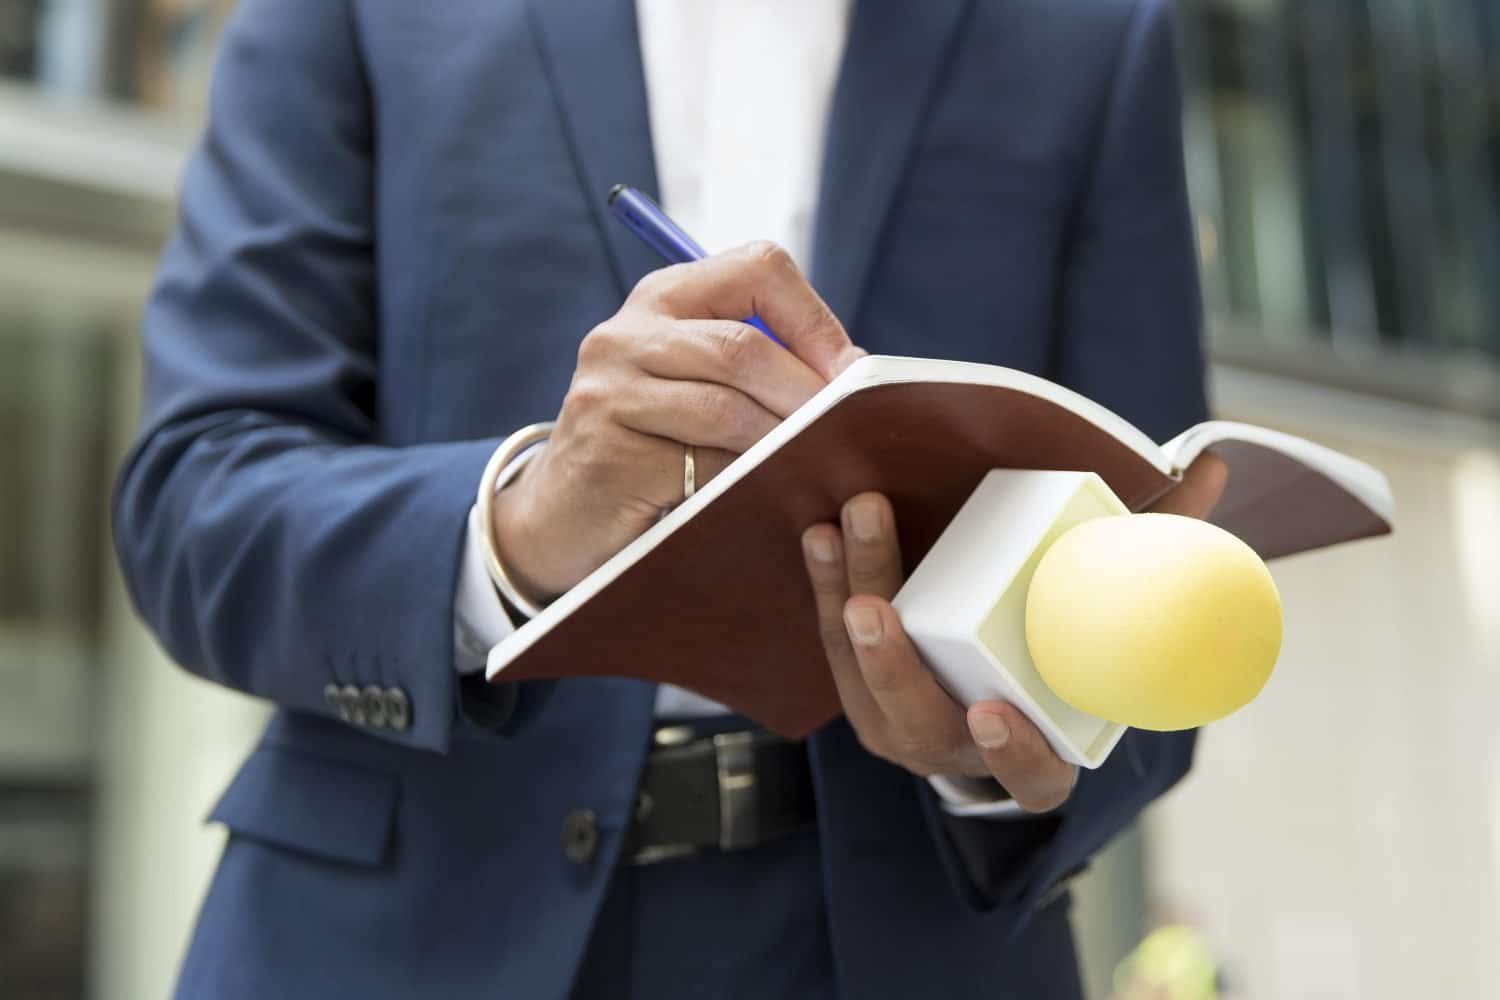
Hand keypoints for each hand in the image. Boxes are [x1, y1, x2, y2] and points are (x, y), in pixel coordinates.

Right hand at [492, 242, 864, 601]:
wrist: (563, 514)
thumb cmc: (654, 445)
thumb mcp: (695, 382)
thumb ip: (756, 362)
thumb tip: (855, 371)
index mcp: (663, 297)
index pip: (758, 268)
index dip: (815, 317)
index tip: (852, 370)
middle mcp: (626, 333)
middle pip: (742, 347)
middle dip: (806, 393)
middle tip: (847, 432)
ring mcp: (608, 393)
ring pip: (724, 409)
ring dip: (781, 443)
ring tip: (815, 466)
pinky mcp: (606, 454)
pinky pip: (699, 467)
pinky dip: (744, 483)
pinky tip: (764, 496)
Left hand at [799, 454, 1228, 812]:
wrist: (998, 683)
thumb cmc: (1069, 646)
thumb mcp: (1121, 610)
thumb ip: (1162, 545)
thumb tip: (1216, 465)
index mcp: (1038, 755)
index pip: (1033, 780)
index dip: (1015, 757)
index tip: (995, 715)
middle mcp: (963, 750)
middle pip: (919, 721)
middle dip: (890, 664)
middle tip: (871, 606)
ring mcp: (904, 726)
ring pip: (863, 681)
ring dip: (844, 602)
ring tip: (840, 533)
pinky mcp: (864, 689)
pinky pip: (833, 648)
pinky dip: (826, 589)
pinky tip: (820, 535)